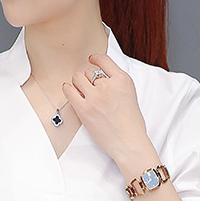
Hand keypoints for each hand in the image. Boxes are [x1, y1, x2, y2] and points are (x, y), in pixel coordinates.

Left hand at [61, 52, 150, 167]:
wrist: (128, 142)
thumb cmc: (131, 123)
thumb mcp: (130, 94)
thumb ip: (116, 82)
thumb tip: (99, 74)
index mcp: (122, 80)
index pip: (103, 60)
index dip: (95, 58)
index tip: (91, 59)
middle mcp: (108, 86)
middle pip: (89, 71)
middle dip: (88, 78)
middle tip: (90, 86)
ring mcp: (95, 98)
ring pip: (78, 78)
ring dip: (78, 82)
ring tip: (81, 90)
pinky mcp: (84, 110)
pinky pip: (69, 91)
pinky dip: (68, 89)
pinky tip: (70, 90)